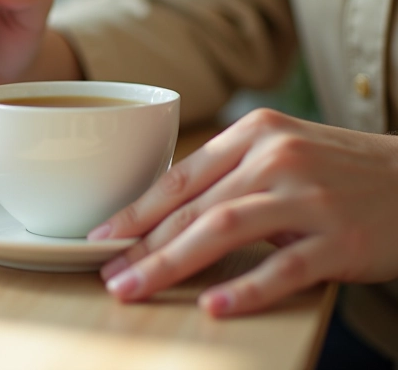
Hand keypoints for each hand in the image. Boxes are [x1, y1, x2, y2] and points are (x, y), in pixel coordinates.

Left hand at [88, 108, 397, 315]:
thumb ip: (228, 175)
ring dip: (171, 263)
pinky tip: (213, 306)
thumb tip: (158, 214)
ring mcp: (310, 197)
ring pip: (224, 229)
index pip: (180, 176)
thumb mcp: (283, 154)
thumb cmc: (340, 172)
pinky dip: (245, 288)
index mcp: (256, 133)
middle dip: (141, 244)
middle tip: (107, 274)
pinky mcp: (341, 238)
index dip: (135, 211)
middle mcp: (277, 157)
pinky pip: (283, 267)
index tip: (98, 237)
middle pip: (194, 206)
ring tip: (135, 288)